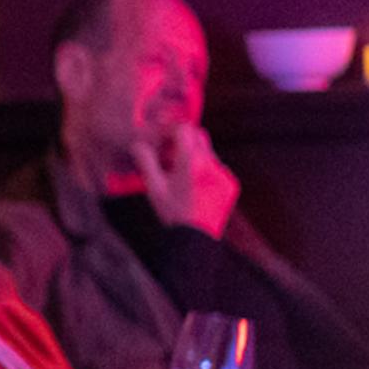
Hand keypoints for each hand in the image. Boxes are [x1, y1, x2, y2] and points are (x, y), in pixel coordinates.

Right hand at [140, 121, 240, 240]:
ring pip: (207, 152)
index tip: (161, 137)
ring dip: (193, 155)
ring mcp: (222, 174)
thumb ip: (146, 163)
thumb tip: (139, 145)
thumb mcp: (154, 188)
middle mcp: (210, 164)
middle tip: (168, 152)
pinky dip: (203, 170)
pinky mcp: (229, 184)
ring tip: (178, 173)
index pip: (184, 129)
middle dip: (183, 139)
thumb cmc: (174, 214)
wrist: (196, 239)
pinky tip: (192, 185)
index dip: (171, 129)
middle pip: (199, 136)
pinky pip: (215, 168)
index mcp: (191, 162)